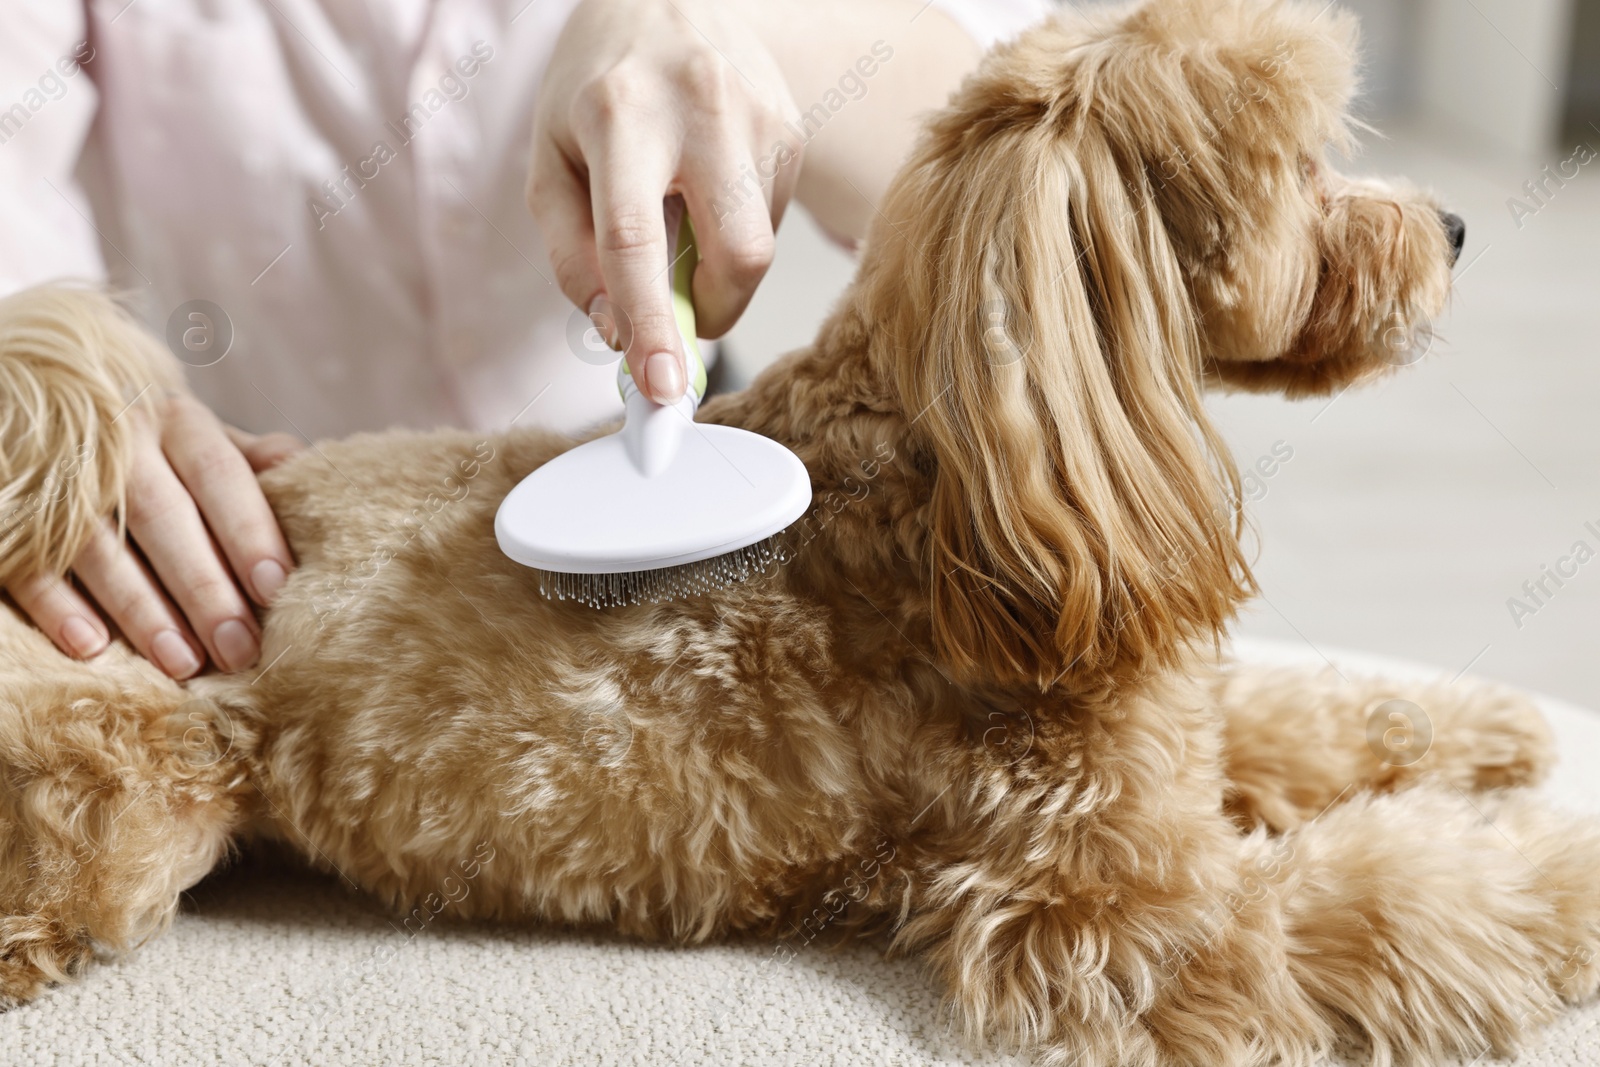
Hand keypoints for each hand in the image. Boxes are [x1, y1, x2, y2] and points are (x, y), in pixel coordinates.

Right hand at [7, 393, 300, 678]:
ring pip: (100, 545)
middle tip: (240, 648)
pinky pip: (30, 562)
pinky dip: (59, 606)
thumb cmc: (158, 447)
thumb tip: (304, 468)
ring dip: (141, 608)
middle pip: (163, 517)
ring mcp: (58, 477)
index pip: (219, 474)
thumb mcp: (204, 440)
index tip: (276, 587)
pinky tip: (92, 647)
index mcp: (178, 423)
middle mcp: (118, 442)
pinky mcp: (11, 513)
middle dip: (204, 587)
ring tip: (182, 662)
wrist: (54, 407)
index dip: (248, 530)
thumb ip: (252, 461)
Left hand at [529, 0, 800, 402]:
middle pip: (737, 256)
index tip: (661, 387)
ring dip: (717, 265)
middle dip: (712, 311)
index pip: (636, 242)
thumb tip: (617, 329)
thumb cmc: (597, 88)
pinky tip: (709, 187)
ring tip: (682, 211)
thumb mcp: (550, 160)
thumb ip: (571, 253)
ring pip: (759, 248)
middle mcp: (700, 108)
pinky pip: (772, 219)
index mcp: (620, 114)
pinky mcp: (791, 128)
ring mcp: (759, 115)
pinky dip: (736, 230)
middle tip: (679, 314)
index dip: (651, 326)